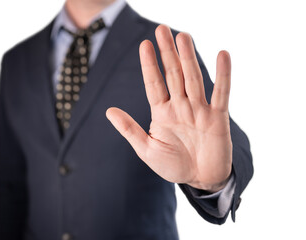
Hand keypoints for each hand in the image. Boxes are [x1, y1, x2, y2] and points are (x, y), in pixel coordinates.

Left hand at [106, 25, 231, 192]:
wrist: (200, 180)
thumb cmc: (173, 165)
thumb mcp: (146, 149)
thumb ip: (130, 129)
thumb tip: (109, 110)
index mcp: (162, 112)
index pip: (154, 83)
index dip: (149, 65)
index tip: (144, 44)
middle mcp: (180, 106)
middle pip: (173, 74)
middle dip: (168, 53)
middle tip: (163, 29)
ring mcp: (199, 110)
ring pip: (193, 78)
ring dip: (188, 57)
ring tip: (183, 36)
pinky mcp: (218, 117)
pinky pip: (221, 93)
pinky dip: (223, 75)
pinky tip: (222, 55)